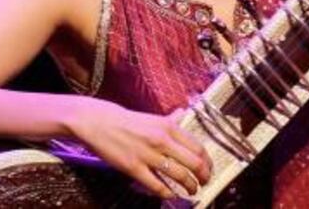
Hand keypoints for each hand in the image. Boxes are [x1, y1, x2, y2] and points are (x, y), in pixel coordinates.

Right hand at [67, 97, 212, 198]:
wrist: (99, 122)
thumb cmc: (127, 121)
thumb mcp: (153, 118)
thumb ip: (170, 119)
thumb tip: (182, 113)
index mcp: (169, 127)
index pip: (198, 147)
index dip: (207, 162)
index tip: (209, 169)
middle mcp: (162, 140)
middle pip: (193, 163)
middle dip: (203, 176)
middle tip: (204, 182)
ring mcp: (148, 154)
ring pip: (178, 175)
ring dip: (189, 186)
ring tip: (191, 191)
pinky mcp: (134, 167)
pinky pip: (156, 185)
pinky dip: (168, 193)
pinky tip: (171, 194)